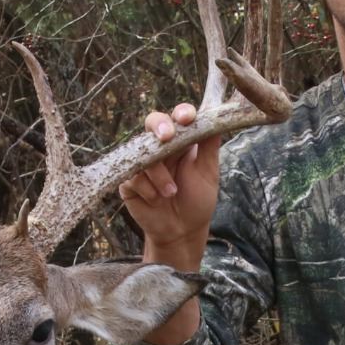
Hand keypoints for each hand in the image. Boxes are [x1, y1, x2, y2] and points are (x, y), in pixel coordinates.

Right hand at [118, 103, 219, 264]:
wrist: (182, 231)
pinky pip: (133, 176)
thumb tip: (216, 119)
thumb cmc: (197, 200)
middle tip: (166, 138)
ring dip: (159, 174)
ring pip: (144, 153)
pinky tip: (155, 200)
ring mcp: (143, 162)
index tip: (187, 118)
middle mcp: (160, 147)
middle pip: (153, 122)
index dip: (182, 113)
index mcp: (181, 142)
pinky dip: (147, 189)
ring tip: (171, 193)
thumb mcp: (208, 173)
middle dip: (159, 126)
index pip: (179, 118)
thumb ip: (209, 147)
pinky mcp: (128, 180)